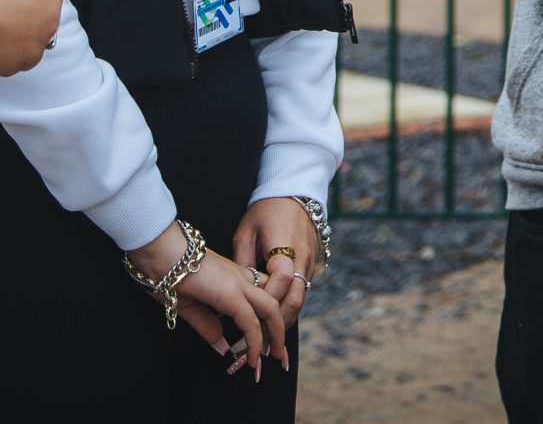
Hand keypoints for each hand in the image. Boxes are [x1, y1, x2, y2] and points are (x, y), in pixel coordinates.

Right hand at [128, 221, 288, 379]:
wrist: (159, 250)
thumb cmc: (167, 271)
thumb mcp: (189, 304)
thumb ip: (206, 323)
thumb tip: (221, 343)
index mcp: (232, 277)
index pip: (261, 296)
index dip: (266, 318)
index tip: (266, 338)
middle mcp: (240, 278)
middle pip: (273, 304)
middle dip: (279, 329)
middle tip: (278, 352)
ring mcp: (238, 283)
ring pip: (270, 311)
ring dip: (274, 337)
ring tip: (273, 357)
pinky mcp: (230, 293)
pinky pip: (250, 322)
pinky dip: (254, 342)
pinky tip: (251, 357)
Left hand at [233, 196, 321, 335]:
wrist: (295, 195)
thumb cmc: (266, 212)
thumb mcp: (246, 231)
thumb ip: (242, 262)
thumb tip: (232, 293)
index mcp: (286, 245)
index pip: (280, 280)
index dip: (266, 299)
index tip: (248, 315)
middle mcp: (302, 258)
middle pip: (295, 298)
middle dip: (277, 324)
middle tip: (258, 347)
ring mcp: (310, 264)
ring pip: (300, 301)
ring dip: (283, 322)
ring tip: (266, 345)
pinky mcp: (310, 268)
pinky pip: (301, 294)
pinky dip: (288, 310)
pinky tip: (275, 325)